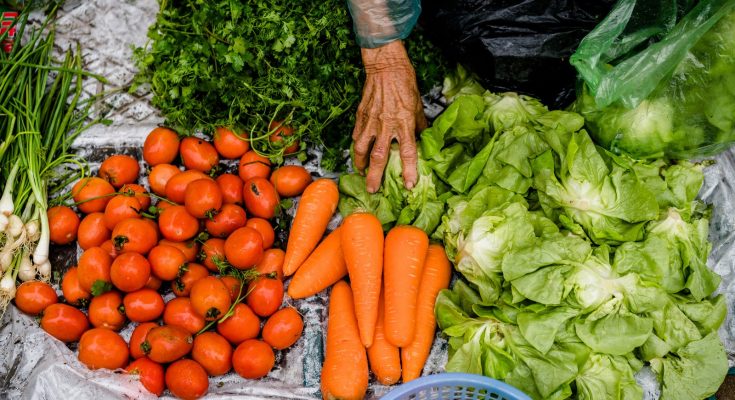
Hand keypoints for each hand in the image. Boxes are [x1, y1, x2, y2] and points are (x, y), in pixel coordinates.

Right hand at [352, 40, 426, 192]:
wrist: (385, 65)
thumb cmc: (404, 82)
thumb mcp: (418, 104)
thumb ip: (419, 124)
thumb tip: (422, 136)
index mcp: (404, 123)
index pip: (408, 152)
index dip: (409, 171)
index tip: (408, 184)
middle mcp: (386, 125)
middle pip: (379, 157)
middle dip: (375, 176)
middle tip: (372, 189)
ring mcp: (371, 120)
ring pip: (362, 148)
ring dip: (360, 163)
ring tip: (361, 172)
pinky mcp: (361, 114)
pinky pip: (357, 134)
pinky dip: (357, 144)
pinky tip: (358, 149)